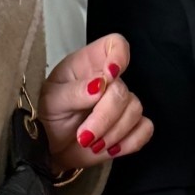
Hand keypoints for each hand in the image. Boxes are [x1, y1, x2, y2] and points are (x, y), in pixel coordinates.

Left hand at [38, 34, 153, 171]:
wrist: (52, 149)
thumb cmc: (50, 118)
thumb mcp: (52, 102)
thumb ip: (74, 92)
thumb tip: (99, 85)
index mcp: (88, 64)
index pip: (115, 45)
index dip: (119, 55)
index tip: (110, 75)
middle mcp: (109, 81)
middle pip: (123, 90)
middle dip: (105, 117)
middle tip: (84, 135)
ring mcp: (122, 104)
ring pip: (135, 111)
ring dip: (113, 133)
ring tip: (91, 144)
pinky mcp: (131, 127)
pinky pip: (145, 130)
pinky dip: (129, 142)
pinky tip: (110, 148)